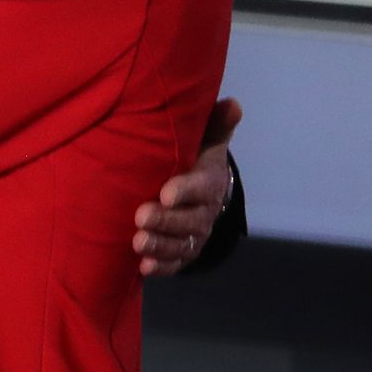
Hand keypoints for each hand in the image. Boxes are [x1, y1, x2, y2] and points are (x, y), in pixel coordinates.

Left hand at [134, 97, 242, 275]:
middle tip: (141, 216)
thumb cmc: (194, 159)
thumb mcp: (205, 140)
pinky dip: (161, 267)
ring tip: (138, 242)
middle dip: (166, 221)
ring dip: (160, 246)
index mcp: (209, 182)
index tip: (166, 192)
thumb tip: (234, 103)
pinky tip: (144, 268)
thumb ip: (215, 125)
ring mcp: (194, 236)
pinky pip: (175, 263)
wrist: (198, 191)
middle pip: (189, 221)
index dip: (186, 191)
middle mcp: (204, 212)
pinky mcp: (183, 253)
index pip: (201, 187)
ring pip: (181, 245)